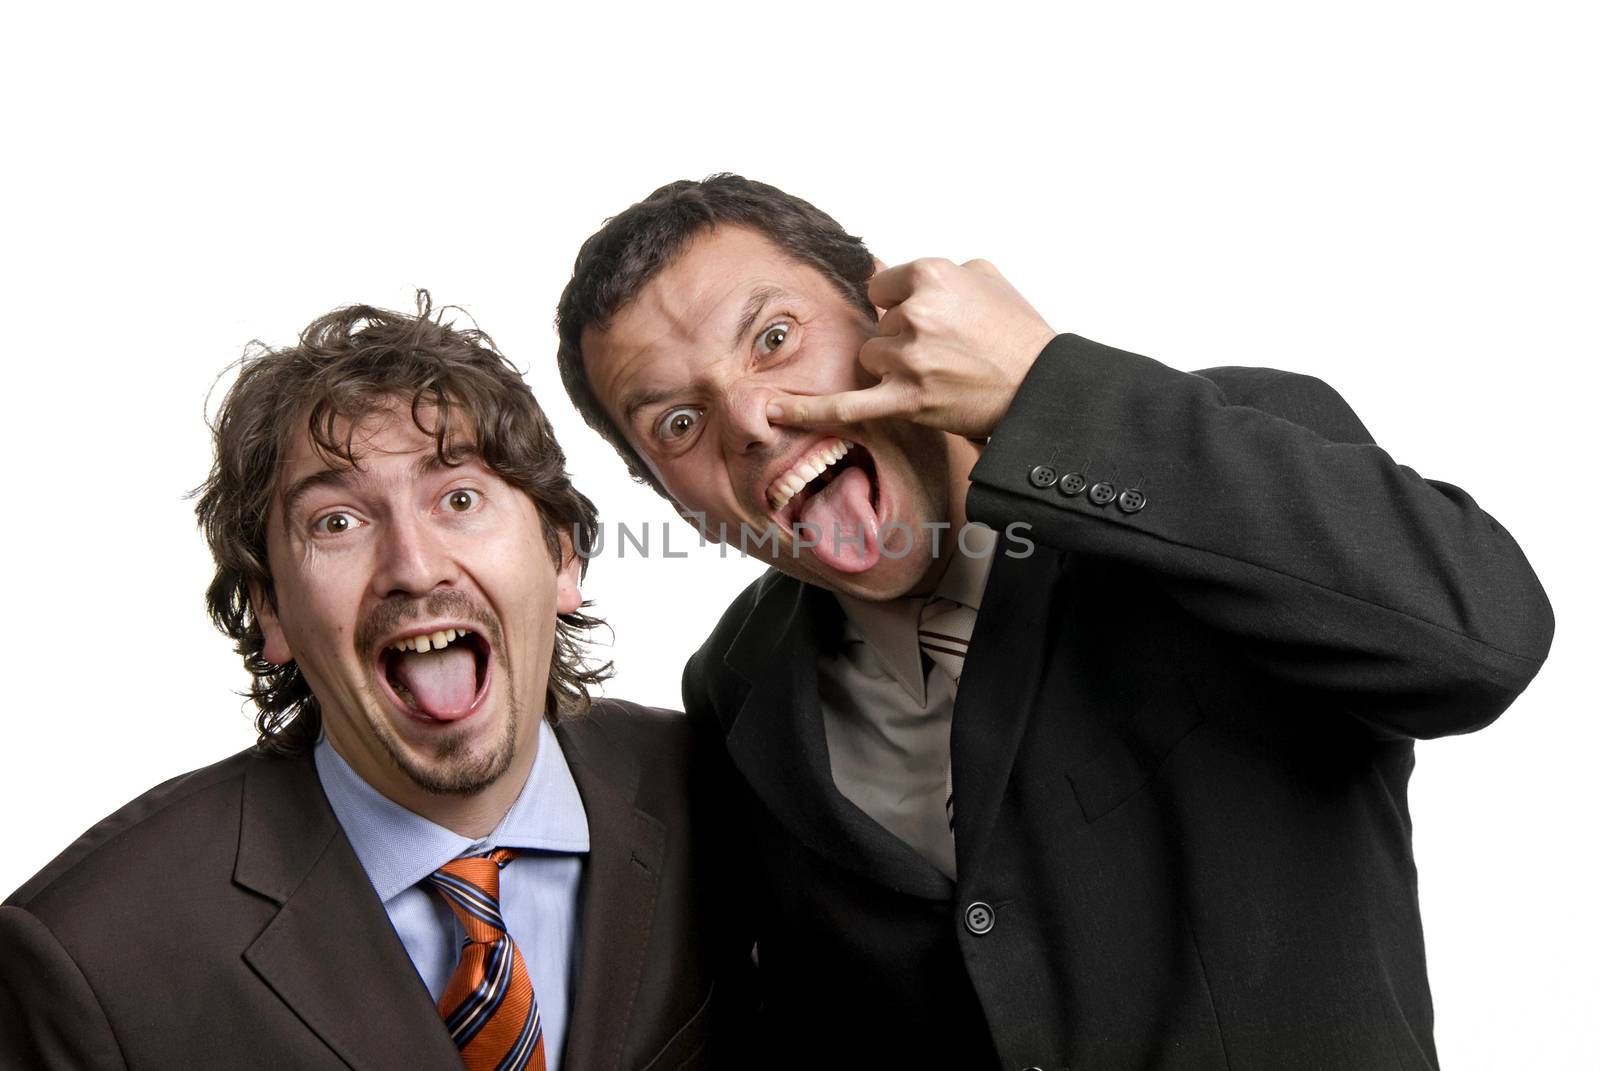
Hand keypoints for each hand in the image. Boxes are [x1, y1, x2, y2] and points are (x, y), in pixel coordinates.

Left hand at [766, 257, 1056, 438]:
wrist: (1042, 390)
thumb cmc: (1018, 334)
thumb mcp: (985, 276)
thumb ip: (938, 268)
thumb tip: (895, 270)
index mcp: (930, 274)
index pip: (882, 287)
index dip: (904, 306)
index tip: (929, 320)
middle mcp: (915, 313)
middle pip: (878, 325)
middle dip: (903, 340)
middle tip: (947, 354)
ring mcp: (908, 358)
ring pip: (871, 359)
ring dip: (894, 368)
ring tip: (940, 375)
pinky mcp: (907, 400)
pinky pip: (845, 405)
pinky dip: (808, 410)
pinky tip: (773, 413)